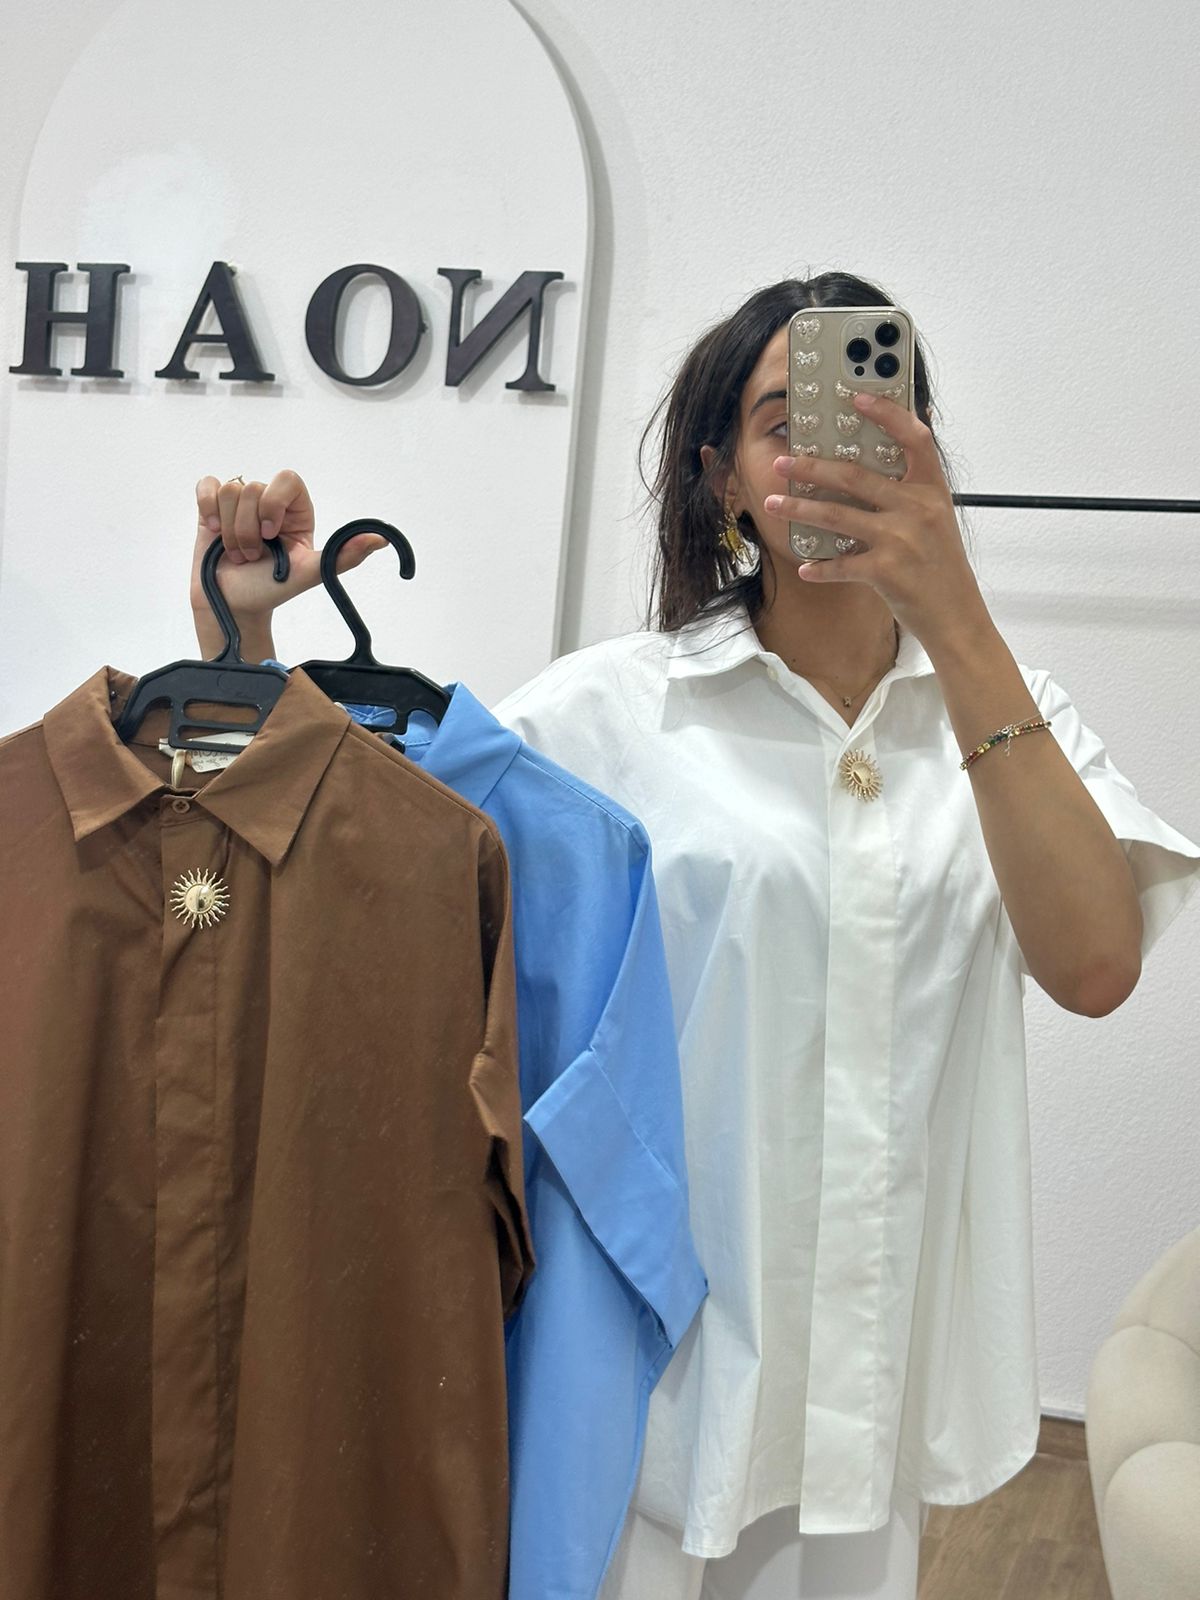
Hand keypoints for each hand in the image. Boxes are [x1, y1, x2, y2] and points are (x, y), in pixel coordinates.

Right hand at [190, 471, 386, 624]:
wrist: (234, 605)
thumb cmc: (271, 589)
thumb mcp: (309, 573)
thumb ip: (343, 555)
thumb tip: (380, 540)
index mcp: (296, 510)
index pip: (287, 479)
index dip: (274, 502)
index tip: (271, 533)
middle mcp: (268, 502)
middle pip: (253, 488)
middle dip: (249, 528)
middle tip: (255, 554)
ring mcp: (239, 503)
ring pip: (229, 491)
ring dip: (230, 531)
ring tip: (239, 553)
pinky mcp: (212, 507)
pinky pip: (207, 486)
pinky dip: (207, 510)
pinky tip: (215, 532)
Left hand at [762, 394, 985, 648]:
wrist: (956, 615)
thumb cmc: (942, 566)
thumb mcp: (938, 519)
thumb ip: (914, 490)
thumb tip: (888, 457)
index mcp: (932, 489)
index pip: (913, 438)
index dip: (886, 414)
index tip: (855, 397)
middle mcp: (918, 508)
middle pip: (855, 477)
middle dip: (811, 468)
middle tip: (782, 461)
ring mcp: (901, 539)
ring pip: (837, 516)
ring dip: (799, 509)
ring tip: (772, 503)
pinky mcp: (886, 571)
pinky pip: (841, 564)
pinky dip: (820, 567)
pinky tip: (804, 567)